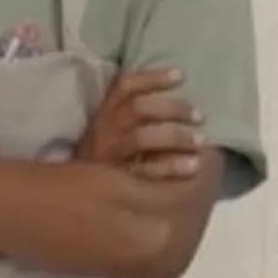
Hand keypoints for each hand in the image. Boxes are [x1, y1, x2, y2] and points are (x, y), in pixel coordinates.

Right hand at [77, 66, 205, 183]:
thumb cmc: (105, 162)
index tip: (180, 76)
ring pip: (142, 137)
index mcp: (104, 115)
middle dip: (173, 108)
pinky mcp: (118, 182)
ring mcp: (110, 157)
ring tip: (200, 140)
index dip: (152, 78)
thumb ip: (132, 116)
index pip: (124, 86)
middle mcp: (104, 132)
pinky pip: (146, 171)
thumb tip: (175, 96)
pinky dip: (171, 167)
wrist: (77, 201)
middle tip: (199, 116)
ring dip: (176, 136)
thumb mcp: (110, 134)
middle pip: (138, 109)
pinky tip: (192, 167)